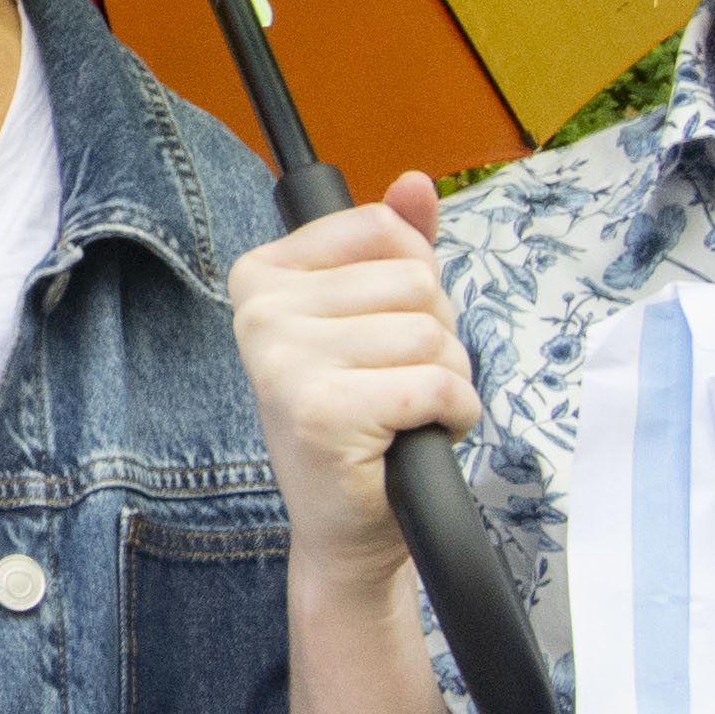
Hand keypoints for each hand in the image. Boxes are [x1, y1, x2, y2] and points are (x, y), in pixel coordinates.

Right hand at [226, 173, 470, 574]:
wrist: (346, 528)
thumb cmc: (360, 422)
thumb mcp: (374, 320)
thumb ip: (396, 248)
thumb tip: (416, 184)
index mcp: (263, 278)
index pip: (383, 229)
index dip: (416, 282)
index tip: (383, 332)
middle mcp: (261, 314)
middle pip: (416, 282)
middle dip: (436, 335)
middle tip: (397, 383)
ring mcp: (285, 363)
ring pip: (431, 333)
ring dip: (447, 380)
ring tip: (406, 413)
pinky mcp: (322, 412)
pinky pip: (437, 383)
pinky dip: (453, 413)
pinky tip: (419, 435)